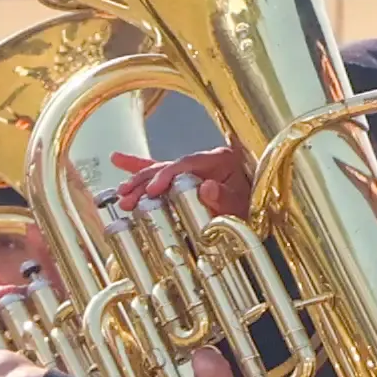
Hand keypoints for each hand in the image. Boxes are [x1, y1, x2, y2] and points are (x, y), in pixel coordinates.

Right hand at [113, 149, 254, 221]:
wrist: (258, 217)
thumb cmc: (252, 211)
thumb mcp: (243, 207)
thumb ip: (226, 198)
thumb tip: (207, 187)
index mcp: (221, 159)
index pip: (187, 163)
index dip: (166, 175)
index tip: (152, 190)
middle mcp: (205, 160)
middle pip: (168, 167)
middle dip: (145, 183)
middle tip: (127, 199)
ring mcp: (193, 170)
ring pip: (160, 171)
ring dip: (138, 182)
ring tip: (121, 195)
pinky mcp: (185, 180)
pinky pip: (159, 173)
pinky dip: (138, 168)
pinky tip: (117, 158)